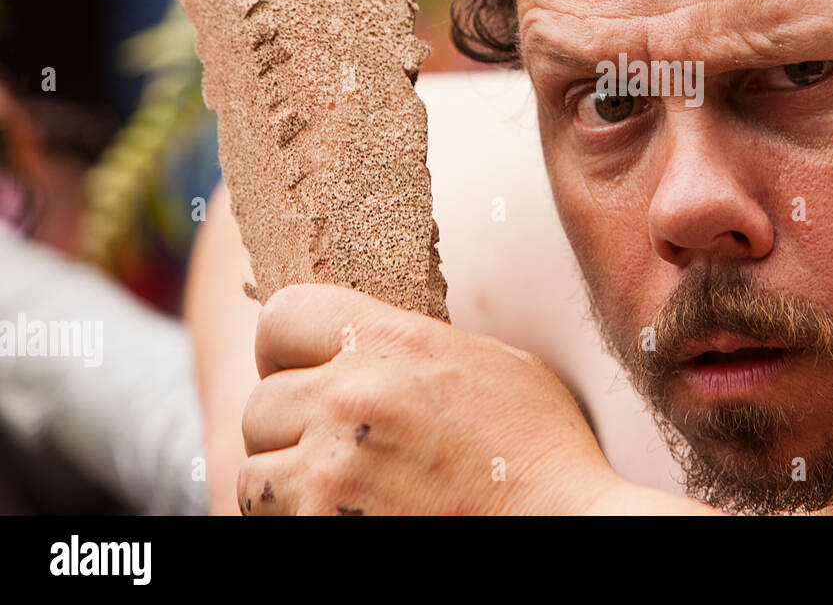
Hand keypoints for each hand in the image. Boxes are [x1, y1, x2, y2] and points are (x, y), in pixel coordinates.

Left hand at [237, 283, 621, 514]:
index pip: (281, 317)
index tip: (305, 373)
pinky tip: (352, 517)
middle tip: (336, 448)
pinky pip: (271, 521)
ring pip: (255, 473)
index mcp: (390, 341)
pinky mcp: (323, 528)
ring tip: (343, 490)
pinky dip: (301, 522)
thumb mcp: (490, 361)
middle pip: (262, 403)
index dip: (287, 349)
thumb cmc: (539, 450)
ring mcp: (331, 472)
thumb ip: (413, 345)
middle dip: (290, 428)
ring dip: (288, 484)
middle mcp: (351, 398)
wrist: (564, 525)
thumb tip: (365, 343)